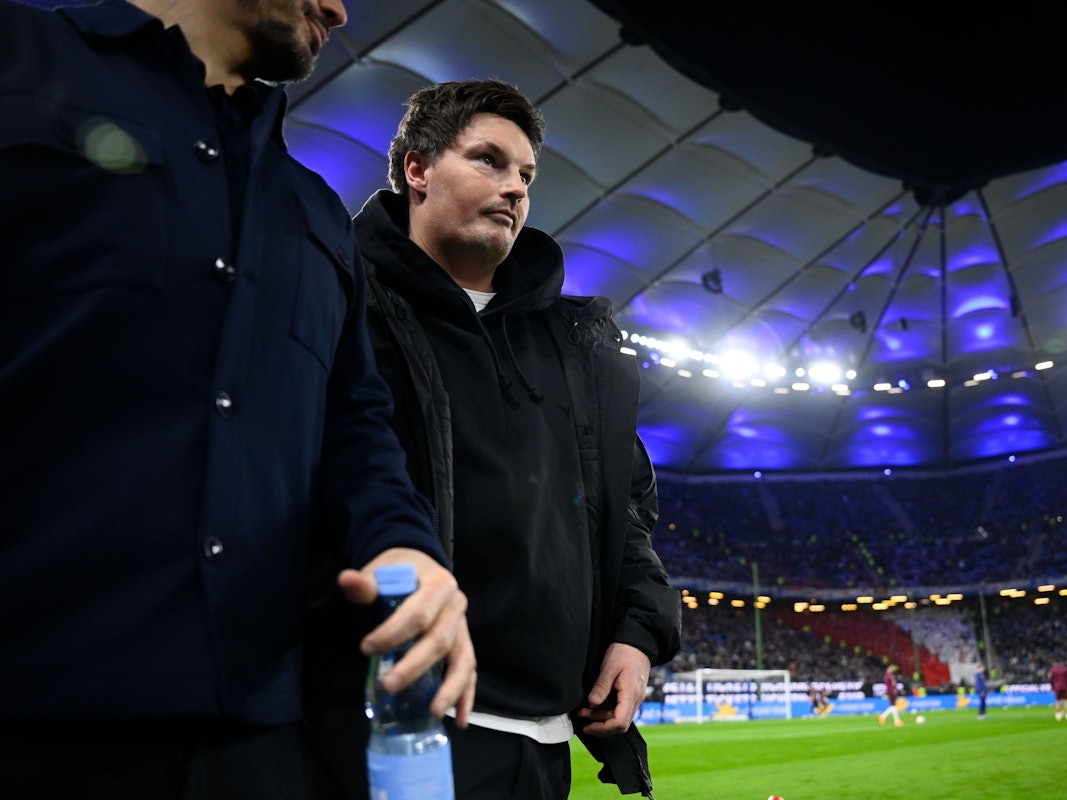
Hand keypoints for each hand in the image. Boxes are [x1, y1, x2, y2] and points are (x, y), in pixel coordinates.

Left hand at [337, 547, 476, 725]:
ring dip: (450, 688)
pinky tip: (458, 719)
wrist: (420, 566)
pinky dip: (466, 696)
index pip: (418, 613)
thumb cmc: (399, 571)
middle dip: (415, 665)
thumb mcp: (381, 571)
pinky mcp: (464, 644)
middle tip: (388, 686)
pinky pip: (469, 671)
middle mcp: (456, 605)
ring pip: (462, 659)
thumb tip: (345, 580)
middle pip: (440, 640)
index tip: (366, 648)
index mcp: (439, 584)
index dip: (393, 633)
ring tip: (433, 711)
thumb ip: (365, 583)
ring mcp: (463, 627)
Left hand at [573, 642, 650, 736]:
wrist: (639, 641)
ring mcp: (635, 697)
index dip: (603, 728)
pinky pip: (620, 709)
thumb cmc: (624, 651)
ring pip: (619, 717)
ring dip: (602, 718)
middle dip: (601, 726)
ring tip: (584, 711)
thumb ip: (601, 687)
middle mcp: (636, 699)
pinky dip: (607, 711)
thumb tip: (591, 703)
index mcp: (631, 694)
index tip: (588, 726)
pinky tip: (594, 705)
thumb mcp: (609, 667)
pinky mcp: (632, 694)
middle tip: (583, 722)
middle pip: (620, 724)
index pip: (619, 722)